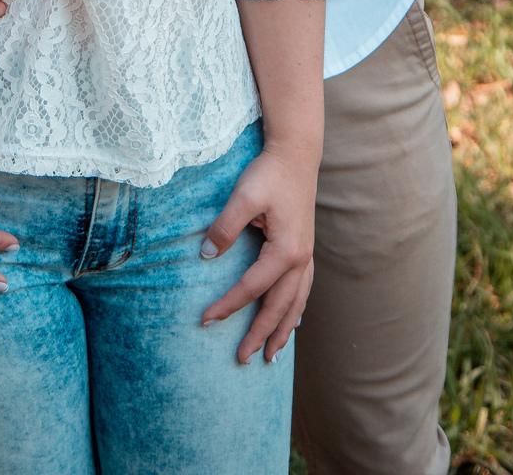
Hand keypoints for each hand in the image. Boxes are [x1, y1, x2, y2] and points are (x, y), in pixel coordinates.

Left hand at [199, 141, 316, 363]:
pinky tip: (293, 321)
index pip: (251, 288)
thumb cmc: (269, 173)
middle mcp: (301, 259)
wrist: (296, 153)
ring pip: (296, 304)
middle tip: (242, 360)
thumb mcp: (243, 196)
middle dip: (261, 335)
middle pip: (279, 307)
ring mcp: (306, 255)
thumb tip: (207, 256)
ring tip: (272, 357)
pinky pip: (303, 290)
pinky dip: (296, 310)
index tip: (206, 320)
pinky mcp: (305, 248)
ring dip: (283, 331)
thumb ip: (225, 227)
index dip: (228, 306)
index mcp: (286, 250)